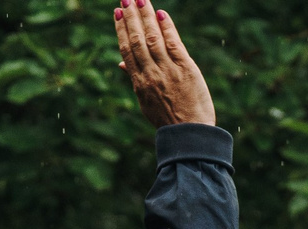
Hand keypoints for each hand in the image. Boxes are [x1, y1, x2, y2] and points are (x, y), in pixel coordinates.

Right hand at [115, 0, 214, 128]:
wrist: (189, 135)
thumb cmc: (168, 120)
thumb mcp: (146, 103)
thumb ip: (134, 80)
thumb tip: (121, 63)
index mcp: (139, 83)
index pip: (127, 50)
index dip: (122, 30)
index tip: (118, 13)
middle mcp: (151, 74)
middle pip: (137, 40)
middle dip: (131, 17)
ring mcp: (167, 71)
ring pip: (153, 38)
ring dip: (146, 16)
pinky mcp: (186, 69)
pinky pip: (173, 44)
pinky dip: (167, 28)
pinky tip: (161, 14)